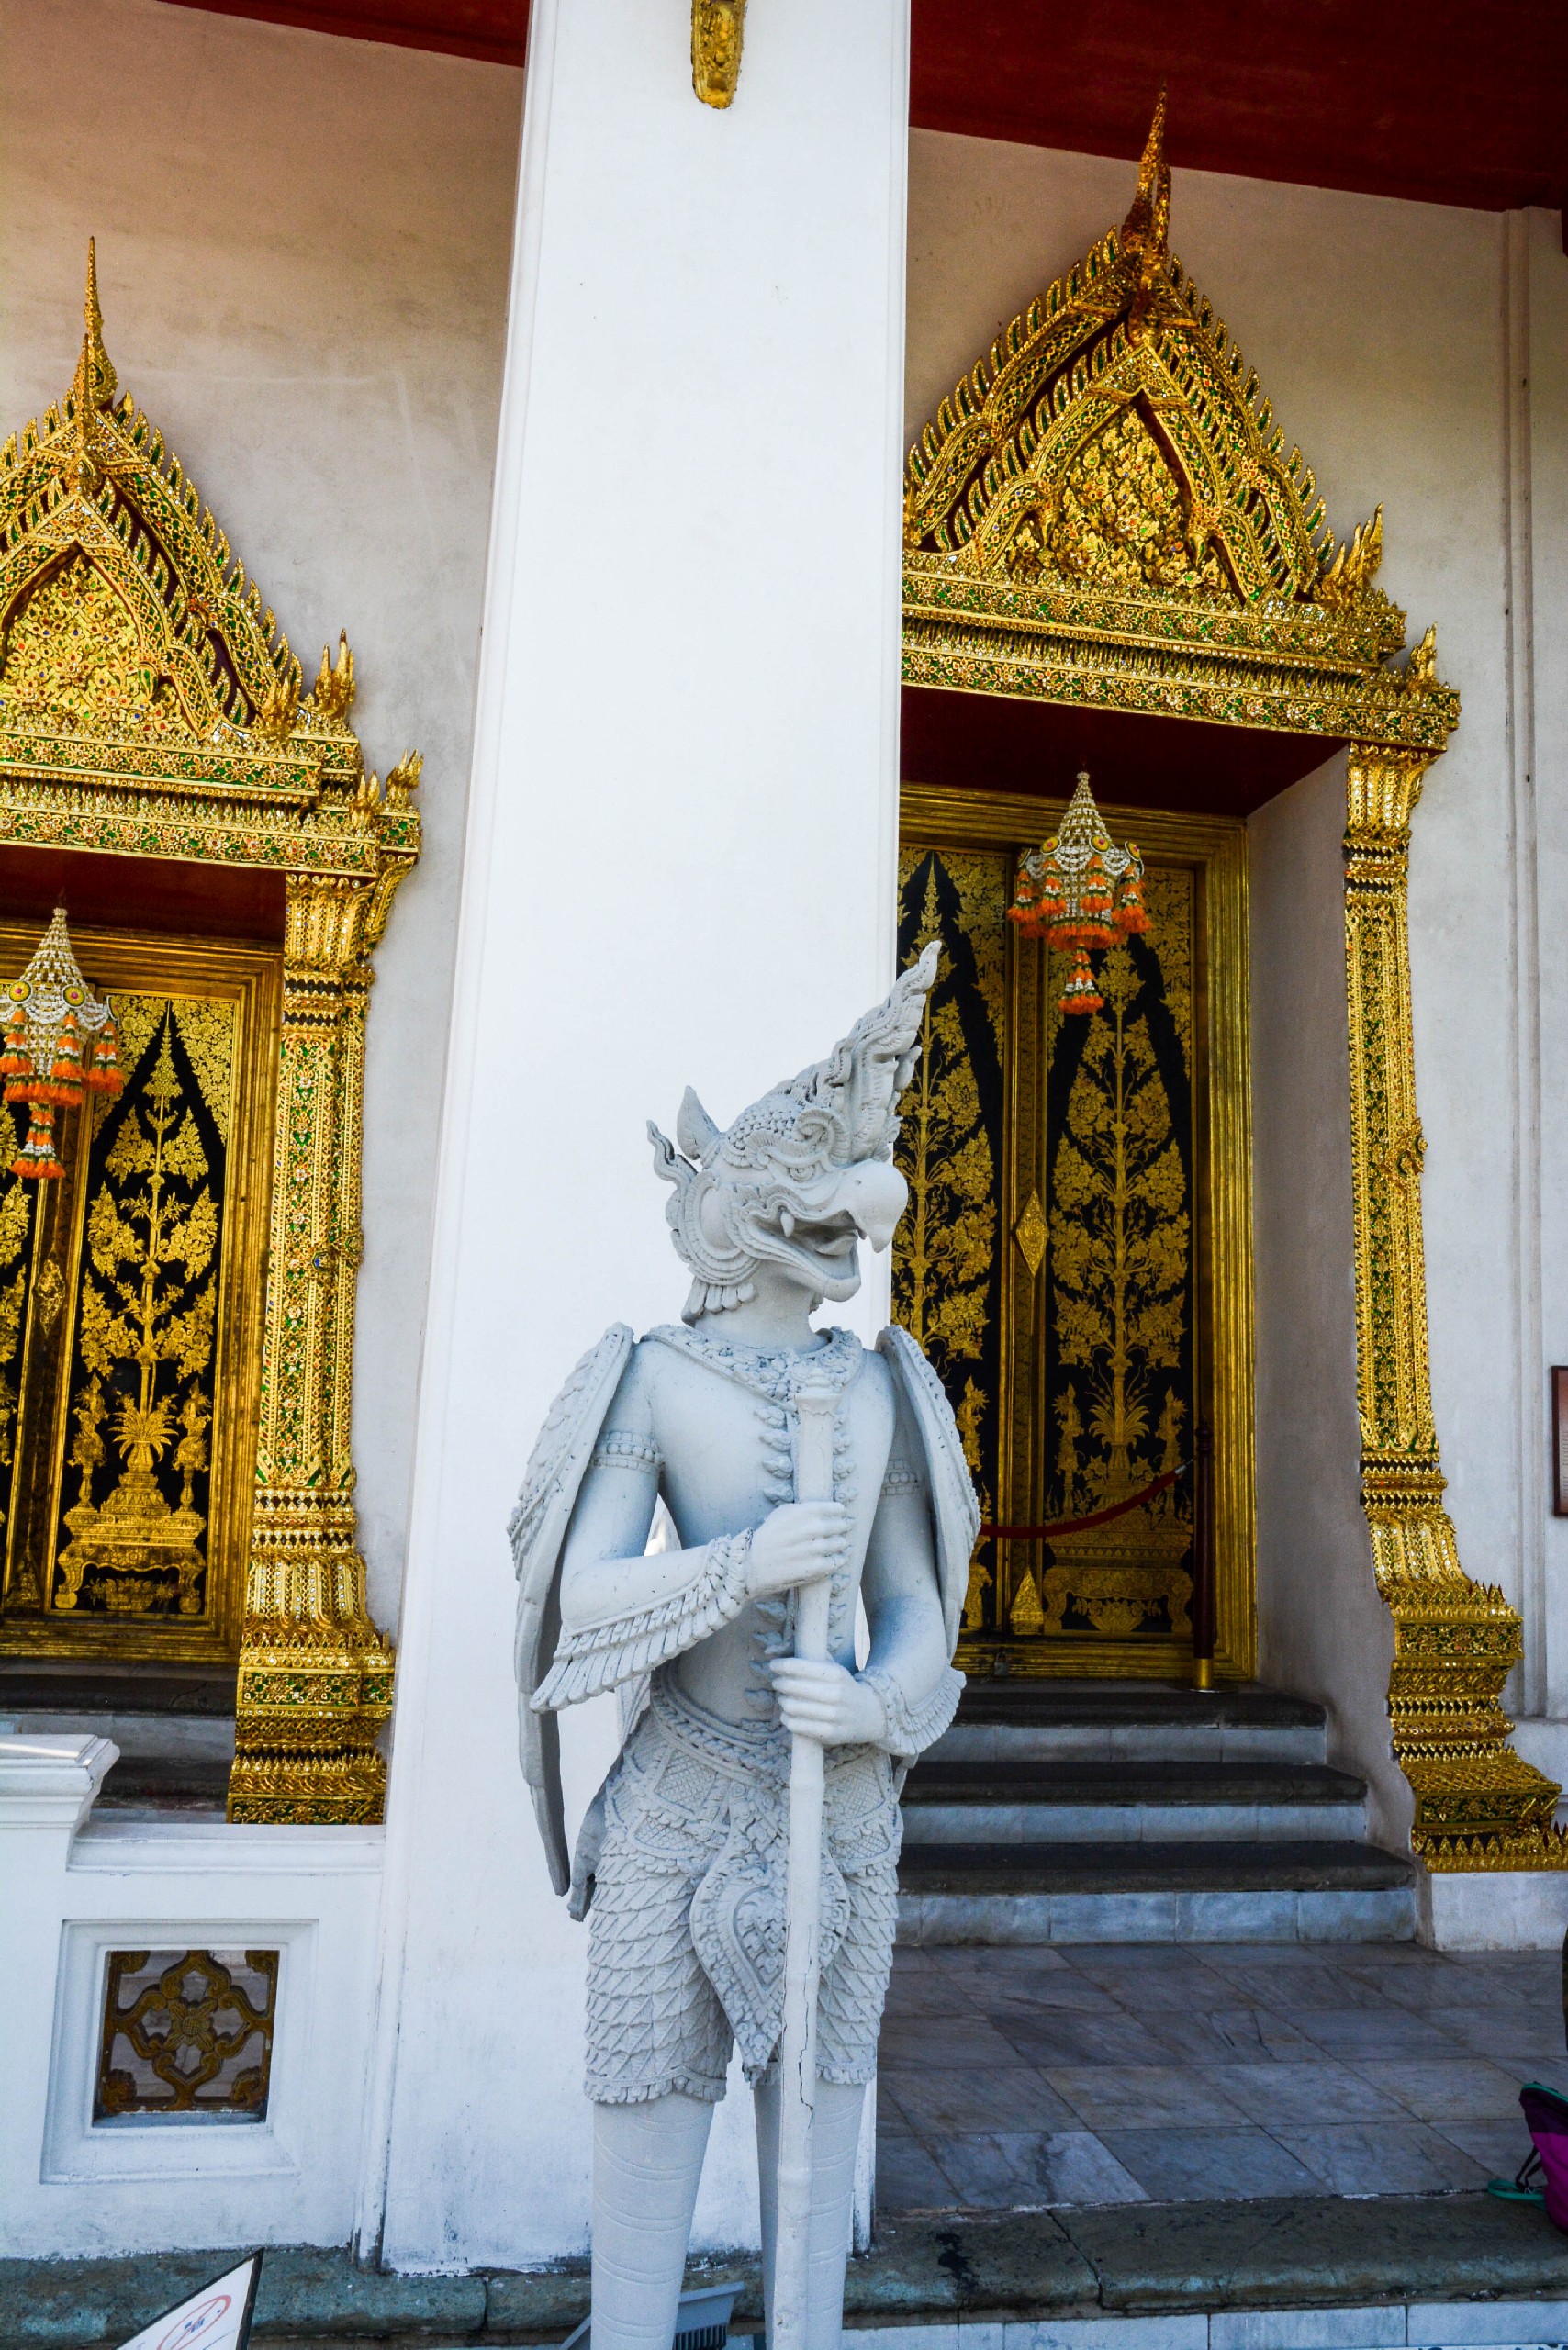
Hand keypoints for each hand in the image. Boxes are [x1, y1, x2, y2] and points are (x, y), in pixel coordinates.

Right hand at [747, 1502, 849, 1601]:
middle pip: (838, 1525)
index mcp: (801, 1513)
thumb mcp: (779, 1515)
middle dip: (843, 1525)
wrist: (751, 1565)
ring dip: (841, 1542)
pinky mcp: (813, 1568)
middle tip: (846, 1526)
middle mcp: (809, 1529)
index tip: (841, 1511)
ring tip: (841, 1542)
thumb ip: (801, 1509)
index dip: (838, 1510)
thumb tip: (824, 1508)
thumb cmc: (766, 1538)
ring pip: (838, 1543)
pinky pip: (834, 1562)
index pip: (831, 1508)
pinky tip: (839, 1558)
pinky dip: (839, 1559)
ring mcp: (812, 1549)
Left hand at [770, 1658, 886, 1745]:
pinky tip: (787, 1714)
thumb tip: (778, 1650)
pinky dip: (787, 1719)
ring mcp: (833, 1715)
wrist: (868, 1713)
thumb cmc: (842, 1686)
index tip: (773, 1665)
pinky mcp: (829, 1733)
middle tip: (777, 1683)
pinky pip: (796, 1726)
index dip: (780, 1665)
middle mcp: (836, 1694)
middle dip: (779, 1683)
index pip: (798, 1667)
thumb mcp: (834, 1668)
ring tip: (783, 1698)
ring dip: (782, 1701)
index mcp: (836, 1674)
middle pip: (792, 1687)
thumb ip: (811, 1658)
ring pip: (792, 1707)